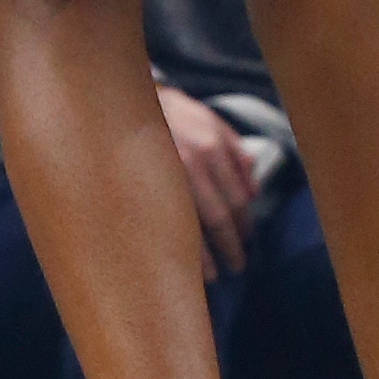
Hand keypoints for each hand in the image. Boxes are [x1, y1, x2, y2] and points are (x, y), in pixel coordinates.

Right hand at [157, 87, 259, 282]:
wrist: (125, 102)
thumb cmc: (174, 115)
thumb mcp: (211, 122)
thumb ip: (236, 152)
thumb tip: (254, 191)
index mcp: (210, 147)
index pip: (236, 197)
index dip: (244, 224)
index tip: (246, 239)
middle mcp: (190, 163)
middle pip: (218, 216)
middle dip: (230, 245)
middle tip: (238, 265)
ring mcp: (164, 177)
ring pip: (191, 227)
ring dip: (205, 257)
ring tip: (213, 276)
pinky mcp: (142, 189)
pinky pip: (165, 226)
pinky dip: (178, 248)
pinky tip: (184, 265)